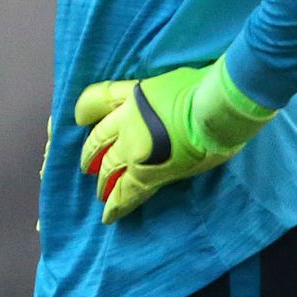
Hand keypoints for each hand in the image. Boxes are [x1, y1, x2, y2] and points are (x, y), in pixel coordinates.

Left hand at [74, 59, 274, 223]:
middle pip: (98, 138)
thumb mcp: (174, 80)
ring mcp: (133, 147)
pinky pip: (127, 192)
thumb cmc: (206, 87)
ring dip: (103, 181)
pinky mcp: (147, 172)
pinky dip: (116, 205)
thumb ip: (162, 94)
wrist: (216, 107)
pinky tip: (108, 216)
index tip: (79, 118)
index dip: (85, 110)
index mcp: (133, 95)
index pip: (97, 99)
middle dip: (90, 154)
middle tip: (86, 166)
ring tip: (99, 192)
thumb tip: (170, 99)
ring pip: (108, 167)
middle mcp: (126, 120)